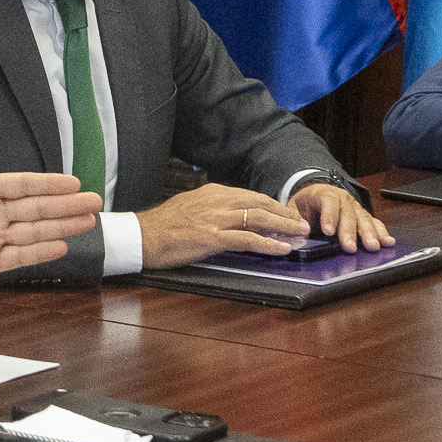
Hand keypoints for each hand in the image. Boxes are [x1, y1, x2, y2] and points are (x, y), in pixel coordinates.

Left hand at [0, 127, 100, 286]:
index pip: (21, 185)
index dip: (46, 184)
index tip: (73, 182)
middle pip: (35, 208)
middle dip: (65, 205)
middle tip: (94, 201)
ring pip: (33, 231)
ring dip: (61, 226)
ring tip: (87, 221)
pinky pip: (18, 256)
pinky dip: (39, 251)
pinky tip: (61, 245)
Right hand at [136, 182, 310, 269]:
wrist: (141, 236)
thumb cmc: (161, 226)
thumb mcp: (189, 208)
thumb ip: (210, 208)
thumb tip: (229, 216)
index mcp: (211, 192)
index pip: (250, 196)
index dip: (272, 205)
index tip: (286, 214)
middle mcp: (216, 201)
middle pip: (259, 203)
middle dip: (283, 213)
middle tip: (301, 223)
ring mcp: (214, 219)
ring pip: (258, 218)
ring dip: (283, 227)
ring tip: (299, 234)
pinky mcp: (211, 237)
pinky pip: (247, 239)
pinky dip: (267, 243)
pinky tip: (281, 248)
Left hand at [288, 181, 390, 252]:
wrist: (314, 195)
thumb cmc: (304, 204)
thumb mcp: (293, 210)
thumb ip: (296, 221)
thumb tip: (299, 235)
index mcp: (322, 193)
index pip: (328, 202)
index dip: (329, 216)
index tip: (328, 232)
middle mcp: (342, 198)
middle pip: (348, 213)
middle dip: (349, 231)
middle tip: (350, 247)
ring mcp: (354, 207)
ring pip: (363, 218)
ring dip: (368, 233)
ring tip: (373, 246)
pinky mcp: (362, 215)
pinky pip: (374, 222)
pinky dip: (381, 232)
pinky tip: (388, 241)